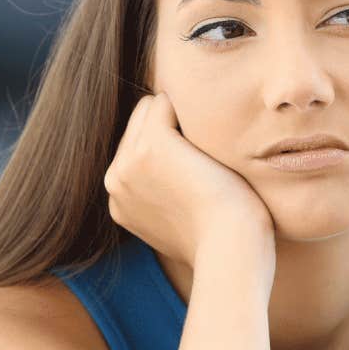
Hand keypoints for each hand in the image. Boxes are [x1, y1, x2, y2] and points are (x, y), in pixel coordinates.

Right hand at [103, 92, 273, 268]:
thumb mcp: (183, 223)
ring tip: (210, 153)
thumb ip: (165, 200)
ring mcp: (129, 161)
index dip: (171, 147)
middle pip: (138, 123)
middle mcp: (116, 180)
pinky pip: (165, 102)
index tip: (200, 169)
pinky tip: (212, 138)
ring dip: (181, 118)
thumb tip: (176, 179)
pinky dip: (192, 111)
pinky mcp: (152, 144)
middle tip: (208, 159)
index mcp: (119, 201)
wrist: (232, 247)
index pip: (134, 148)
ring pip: (150, 108)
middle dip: (171, 128)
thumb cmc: (223, 239)